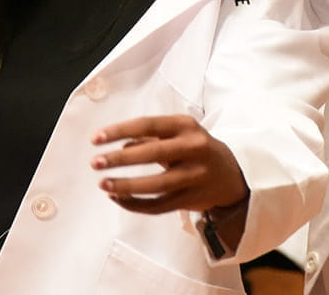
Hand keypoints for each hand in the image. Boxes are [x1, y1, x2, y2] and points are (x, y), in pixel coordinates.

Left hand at [90, 115, 247, 214]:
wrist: (233, 175)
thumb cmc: (196, 150)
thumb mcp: (178, 134)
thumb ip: (149, 137)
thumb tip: (119, 147)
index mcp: (186, 126)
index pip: (147, 124)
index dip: (119, 131)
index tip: (96, 139)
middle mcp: (194, 148)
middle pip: (151, 153)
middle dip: (119, 159)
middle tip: (96, 163)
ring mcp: (195, 175)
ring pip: (155, 185)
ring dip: (126, 186)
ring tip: (104, 184)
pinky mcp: (193, 198)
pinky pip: (159, 205)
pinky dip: (136, 204)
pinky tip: (119, 199)